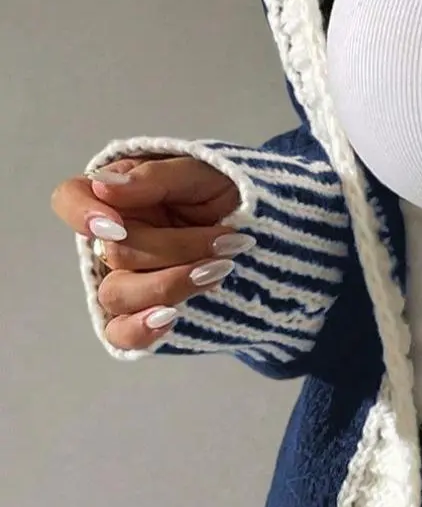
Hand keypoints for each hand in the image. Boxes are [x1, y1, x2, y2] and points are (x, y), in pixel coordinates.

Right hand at [51, 155, 252, 349]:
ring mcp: (125, 279)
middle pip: (114, 253)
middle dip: (177, 247)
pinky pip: (122, 334)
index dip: (84, 214)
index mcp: (116, 195)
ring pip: (119, 294)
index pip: (70, 199)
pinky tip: (173, 317)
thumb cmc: (226, 193)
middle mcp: (113, 238)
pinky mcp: (142, 314)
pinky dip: (143, 329)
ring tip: (221, 270)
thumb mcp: (202, 172)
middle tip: (229, 241)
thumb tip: (105, 185)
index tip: (118, 225)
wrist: (266, 232)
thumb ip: (154, 177)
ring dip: (172, 283)